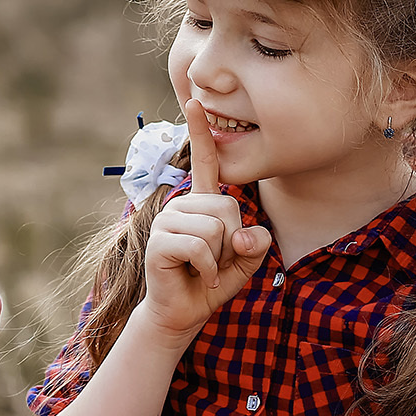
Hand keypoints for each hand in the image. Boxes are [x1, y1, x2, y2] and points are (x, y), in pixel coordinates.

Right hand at [136, 98, 271, 339]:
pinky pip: (200, 247)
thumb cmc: (212, 282)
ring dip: (219, 258)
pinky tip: (198, 277)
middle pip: (228, 208)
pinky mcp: (159, 242)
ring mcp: (167, 221)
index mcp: (202, 202)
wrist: (183, 313)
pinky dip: (208, 269)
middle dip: (232, 242)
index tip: (194, 101)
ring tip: (204, 268)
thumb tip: (245, 233)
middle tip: (216, 260)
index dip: (200, 133)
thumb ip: (256, 243)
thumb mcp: (246, 260)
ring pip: (215, 229)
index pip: (204, 162)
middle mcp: (182, 205)